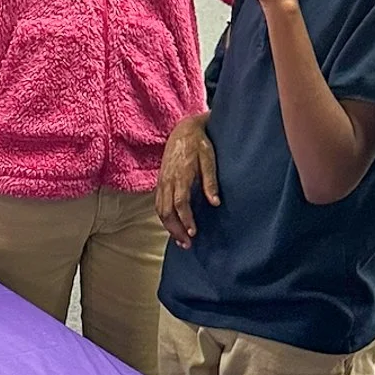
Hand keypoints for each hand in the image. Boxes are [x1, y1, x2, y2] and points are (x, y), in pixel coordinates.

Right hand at [155, 114, 218, 248]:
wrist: (183, 130)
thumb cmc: (199, 144)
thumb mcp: (209, 159)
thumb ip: (211, 181)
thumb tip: (215, 202)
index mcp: (180, 175)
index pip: (180, 203)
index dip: (185, 219)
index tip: (193, 232)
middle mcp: (167, 181)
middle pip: (166, 211)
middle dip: (175, 230)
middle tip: (187, 244)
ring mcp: (162, 181)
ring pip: (160, 210)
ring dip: (169, 227)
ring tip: (181, 241)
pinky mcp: (161, 182)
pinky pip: (158, 204)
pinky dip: (164, 218)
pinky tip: (173, 227)